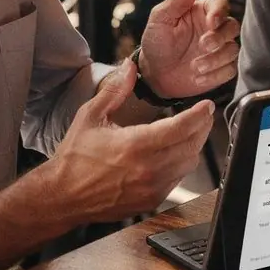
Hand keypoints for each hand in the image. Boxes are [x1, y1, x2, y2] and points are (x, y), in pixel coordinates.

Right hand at [47, 59, 214, 221]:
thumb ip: (114, 90)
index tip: (206, 105)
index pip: (181, 128)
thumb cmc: (74, 158)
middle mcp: (148, 169)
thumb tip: (129, 68)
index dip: (199, 115)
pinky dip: (181, 164)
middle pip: (191, 146)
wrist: (63, 196)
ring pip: (188, 165)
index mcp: (135, 145)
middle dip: (201, 128)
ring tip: (191, 132)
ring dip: (193, 147)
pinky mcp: (150, 201)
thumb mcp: (90, 116)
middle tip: (203, 115)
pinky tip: (174, 153)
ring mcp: (151, 188)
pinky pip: (177, 180)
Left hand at [138, 0, 239, 99]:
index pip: (221, 6)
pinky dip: (216, 75)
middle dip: (220, 37)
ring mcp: (219, 49)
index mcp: (202, 12)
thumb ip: (177, 0)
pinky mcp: (221, 69)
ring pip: (233, 50)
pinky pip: (230, 70)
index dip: (219, 13)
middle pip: (233, 27)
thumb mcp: (161, 19)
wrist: (155, 74)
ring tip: (195, 67)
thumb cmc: (156, 42)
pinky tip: (198, 78)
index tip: (211, 23)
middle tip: (203, 45)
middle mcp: (214, 29)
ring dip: (216, 60)